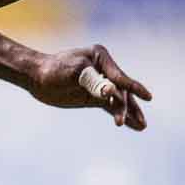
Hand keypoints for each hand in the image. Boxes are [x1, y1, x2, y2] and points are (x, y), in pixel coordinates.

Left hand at [29, 44, 151, 130]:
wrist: (36, 77)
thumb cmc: (53, 70)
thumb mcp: (72, 72)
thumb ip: (92, 81)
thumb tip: (111, 91)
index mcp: (100, 57)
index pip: (119, 76)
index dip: (133, 87)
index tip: (148, 97)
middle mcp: (104, 69)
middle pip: (122, 90)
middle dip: (130, 106)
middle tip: (137, 123)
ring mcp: (100, 84)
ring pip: (119, 100)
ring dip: (130, 113)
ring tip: (142, 126)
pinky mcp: (94, 96)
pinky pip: (110, 106)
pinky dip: (119, 114)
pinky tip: (133, 125)